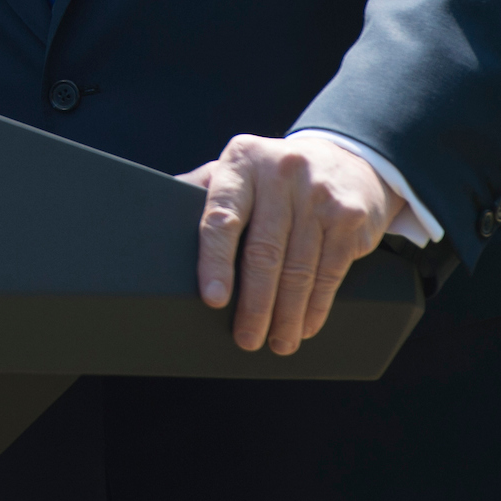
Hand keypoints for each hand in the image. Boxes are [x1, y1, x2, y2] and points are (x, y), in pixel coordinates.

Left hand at [179, 135, 403, 354]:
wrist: (347, 159)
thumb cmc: (274, 176)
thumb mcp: (239, 170)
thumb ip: (203, 190)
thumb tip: (150, 219)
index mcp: (242, 161)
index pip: (221, 217)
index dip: (215, 261)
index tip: (214, 300)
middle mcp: (281, 172)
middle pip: (263, 252)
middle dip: (255, 304)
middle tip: (247, 338)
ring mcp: (319, 193)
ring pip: (299, 268)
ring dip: (287, 314)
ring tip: (278, 342)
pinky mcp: (350, 216)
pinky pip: (330, 272)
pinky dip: (317, 306)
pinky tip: (306, 324)